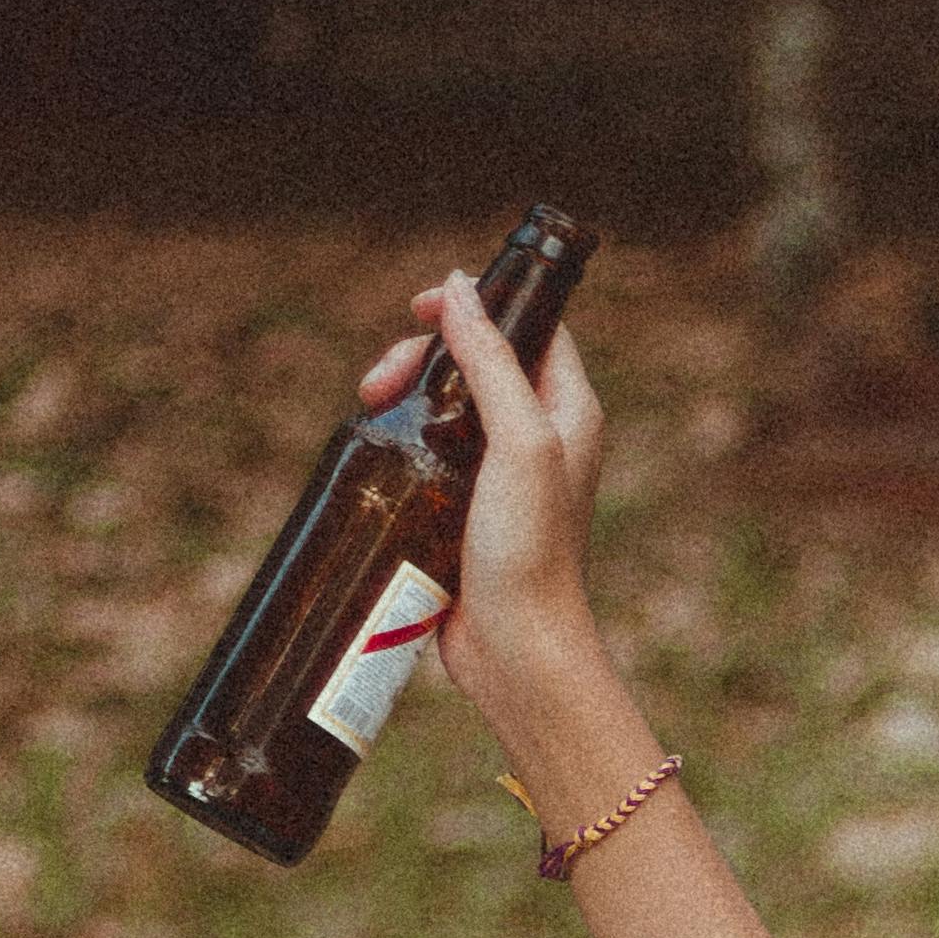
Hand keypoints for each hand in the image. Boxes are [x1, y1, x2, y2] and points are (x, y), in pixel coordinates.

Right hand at [358, 269, 609, 751]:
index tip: (424, 308)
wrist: (517, 647)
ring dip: (406, 395)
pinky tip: (377, 446)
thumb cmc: (531, 551)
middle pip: (477, 362)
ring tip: (370, 407)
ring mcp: (502, 475)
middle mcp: (541, 438)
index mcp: (568, 411)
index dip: (481, 305)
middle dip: (424, 355)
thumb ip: (492, 363)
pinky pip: (430, 453)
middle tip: (381, 378)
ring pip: (447, 405)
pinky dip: (402, 439)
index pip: (531, 327)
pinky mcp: (466, 509)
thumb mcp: (518, 442)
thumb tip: (462, 290)